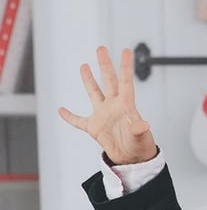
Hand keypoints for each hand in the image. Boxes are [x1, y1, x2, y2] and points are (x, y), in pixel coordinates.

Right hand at [58, 46, 157, 164]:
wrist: (133, 160)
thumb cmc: (141, 147)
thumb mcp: (141, 137)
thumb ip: (139, 129)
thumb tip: (143, 125)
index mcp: (126, 105)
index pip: (125, 81)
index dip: (125, 66)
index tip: (126, 50)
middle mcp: (113, 106)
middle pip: (108, 81)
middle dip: (105, 65)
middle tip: (101, 48)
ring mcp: (103, 116)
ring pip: (94, 93)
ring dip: (88, 80)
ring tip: (84, 66)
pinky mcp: (95, 128)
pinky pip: (79, 121)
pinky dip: (70, 117)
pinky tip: (61, 110)